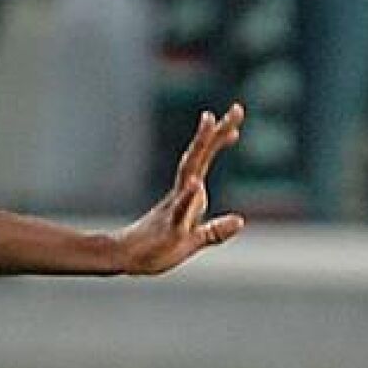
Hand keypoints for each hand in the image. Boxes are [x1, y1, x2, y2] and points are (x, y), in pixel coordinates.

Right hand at [114, 104, 245, 274]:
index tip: (235, 122)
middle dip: (217, 132)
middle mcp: (182, 193)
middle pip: (200, 156)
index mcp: (189, 194)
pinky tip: (196, 185)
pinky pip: (180, 210)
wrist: (127, 259)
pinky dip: (187, 197)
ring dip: (200, 147)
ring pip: (190, 171)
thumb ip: (216, 231)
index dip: (219, 140)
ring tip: (210, 123)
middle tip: (238, 108)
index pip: (204, 160)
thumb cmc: (158, 248)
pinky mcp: (171, 228)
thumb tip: (240, 221)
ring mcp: (175, 207)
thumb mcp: (194, 240)